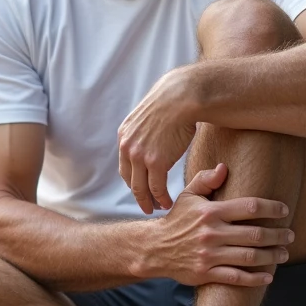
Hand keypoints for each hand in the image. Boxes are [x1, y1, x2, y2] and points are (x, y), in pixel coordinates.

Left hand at [118, 67, 197, 213]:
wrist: (181, 97)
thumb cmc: (172, 102)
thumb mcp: (149, 115)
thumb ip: (146, 129)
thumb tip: (154, 132)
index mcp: (124, 135)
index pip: (125, 166)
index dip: (133, 181)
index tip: (141, 189)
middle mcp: (127, 147)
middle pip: (130, 180)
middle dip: (139, 196)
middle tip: (147, 206)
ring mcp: (140, 156)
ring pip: (141, 188)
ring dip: (149, 201)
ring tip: (157, 208)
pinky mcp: (155, 162)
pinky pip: (157, 188)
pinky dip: (161, 199)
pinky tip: (168, 203)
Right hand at [144, 165, 292, 286]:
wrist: (154, 248)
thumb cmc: (177, 219)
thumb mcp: (188, 195)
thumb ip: (206, 180)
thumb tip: (225, 167)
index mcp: (211, 211)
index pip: (250, 206)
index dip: (272, 208)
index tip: (284, 210)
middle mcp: (212, 233)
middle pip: (255, 234)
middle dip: (278, 235)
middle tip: (290, 235)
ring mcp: (209, 255)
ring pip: (249, 256)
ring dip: (272, 256)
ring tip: (284, 253)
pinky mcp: (206, 273)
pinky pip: (236, 277)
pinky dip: (255, 278)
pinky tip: (268, 276)